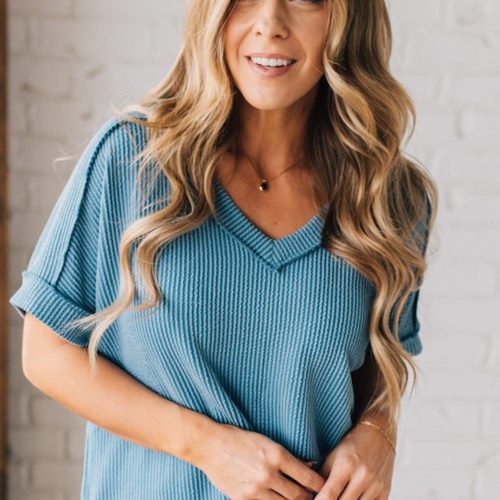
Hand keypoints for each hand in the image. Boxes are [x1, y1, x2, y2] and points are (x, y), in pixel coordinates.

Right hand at [189, 422, 325, 498]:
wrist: (210, 445)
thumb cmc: (240, 439)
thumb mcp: (267, 442)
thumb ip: (288, 457)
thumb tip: (310, 466)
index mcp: (276, 454)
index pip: (308, 478)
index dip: (320, 485)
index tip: (324, 487)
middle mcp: (268, 473)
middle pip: (299, 496)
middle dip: (308, 498)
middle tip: (312, 496)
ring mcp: (256, 489)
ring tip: (297, 499)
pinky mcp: (244, 499)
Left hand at [314, 420, 395, 499]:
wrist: (378, 434)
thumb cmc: (352, 444)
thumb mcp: (332, 456)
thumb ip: (322, 476)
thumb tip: (312, 493)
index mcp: (346, 465)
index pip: (329, 495)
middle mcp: (362, 476)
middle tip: (326, 498)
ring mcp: (376, 486)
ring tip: (341, 495)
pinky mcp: (385, 492)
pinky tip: (353, 497)